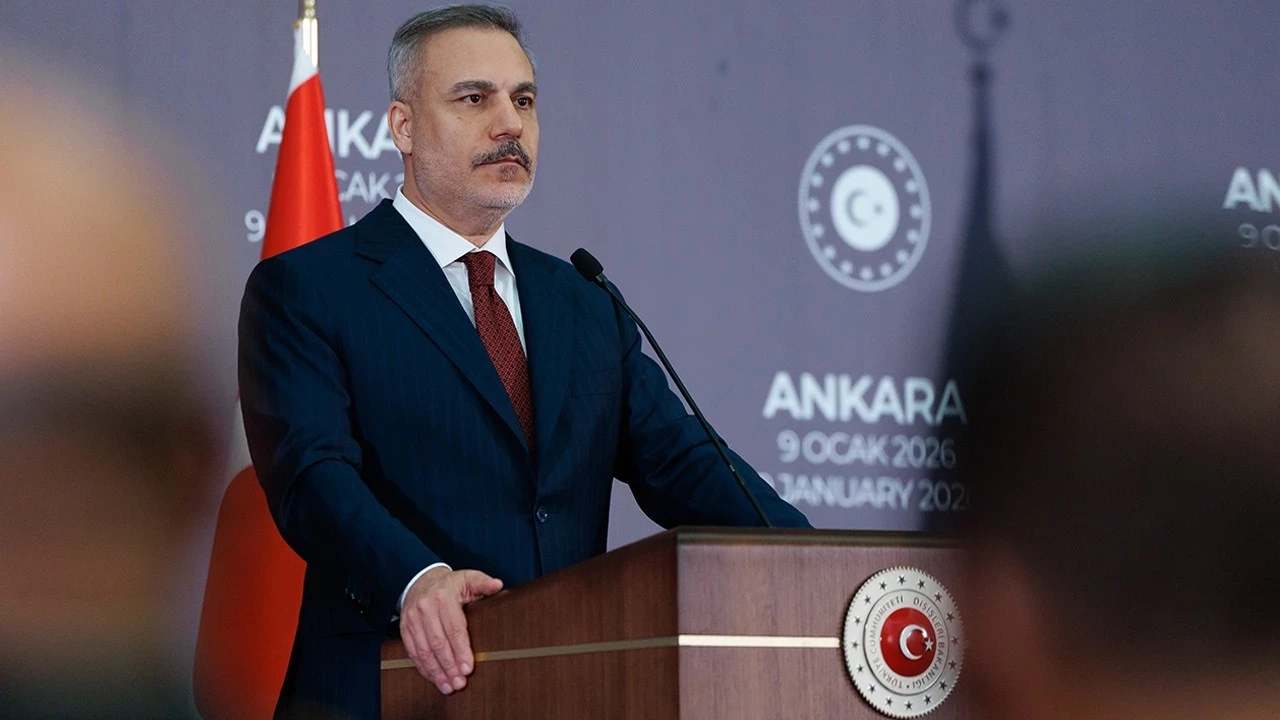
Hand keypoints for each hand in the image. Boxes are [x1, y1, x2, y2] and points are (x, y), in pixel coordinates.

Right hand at [399, 566, 502, 694]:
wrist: (421, 580)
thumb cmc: (450, 584)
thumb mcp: (469, 578)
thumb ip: (483, 583)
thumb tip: (498, 585)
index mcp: (443, 597)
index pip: (454, 629)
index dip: (461, 650)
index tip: (468, 668)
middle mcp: (425, 608)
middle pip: (438, 643)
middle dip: (449, 666)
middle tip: (460, 683)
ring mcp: (412, 619)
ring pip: (424, 651)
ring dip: (436, 672)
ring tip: (448, 686)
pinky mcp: (404, 629)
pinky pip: (413, 652)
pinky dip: (424, 668)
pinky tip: (434, 678)